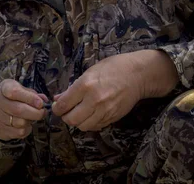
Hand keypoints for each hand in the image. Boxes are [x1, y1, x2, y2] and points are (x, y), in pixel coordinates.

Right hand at [0, 79, 47, 140]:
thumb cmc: (12, 98)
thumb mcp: (20, 90)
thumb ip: (32, 94)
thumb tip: (44, 100)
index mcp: (3, 88)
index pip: (15, 92)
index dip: (29, 98)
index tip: (41, 103)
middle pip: (18, 110)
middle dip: (35, 113)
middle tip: (43, 112)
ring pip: (20, 123)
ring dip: (31, 121)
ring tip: (32, 117)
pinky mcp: (0, 129)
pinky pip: (19, 132)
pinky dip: (27, 129)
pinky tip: (26, 124)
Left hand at [52, 50, 177, 131]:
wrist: (137, 74)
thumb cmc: (112, 68)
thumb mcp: (89, 73)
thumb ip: (72, 88)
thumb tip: (58, 99)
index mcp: (85, 85)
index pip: (63, 105)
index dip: (57, 108)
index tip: (56, 107)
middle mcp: (94, 100)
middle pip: (72, 120)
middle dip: (66, 117)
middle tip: (66, 112)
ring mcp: (105, 111)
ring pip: (83, 126)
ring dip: (78, 122)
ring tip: (79, 113)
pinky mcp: (113, 117)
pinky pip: (96, 126)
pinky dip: (90, 123)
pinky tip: (91, 115)